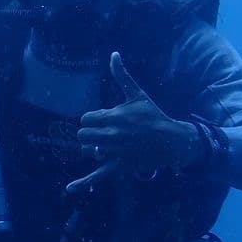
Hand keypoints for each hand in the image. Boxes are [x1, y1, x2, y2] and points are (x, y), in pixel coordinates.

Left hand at [67, 52, 200, 194]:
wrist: (172, 140)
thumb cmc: (153, 116)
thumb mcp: (137, 94)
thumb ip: (121, 75)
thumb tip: (114, 53)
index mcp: (113, 116)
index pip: (85, 119)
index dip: (93, 119)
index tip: (105, 120)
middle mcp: (111, 135)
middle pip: (83, 135)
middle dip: (91, 133)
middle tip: (107, 132)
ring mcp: (114, 152)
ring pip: (89, 151)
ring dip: (95, 148)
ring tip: (112, 145)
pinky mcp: (119, 167)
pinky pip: (97, 176)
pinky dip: (82, 183)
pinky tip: (70, 188)